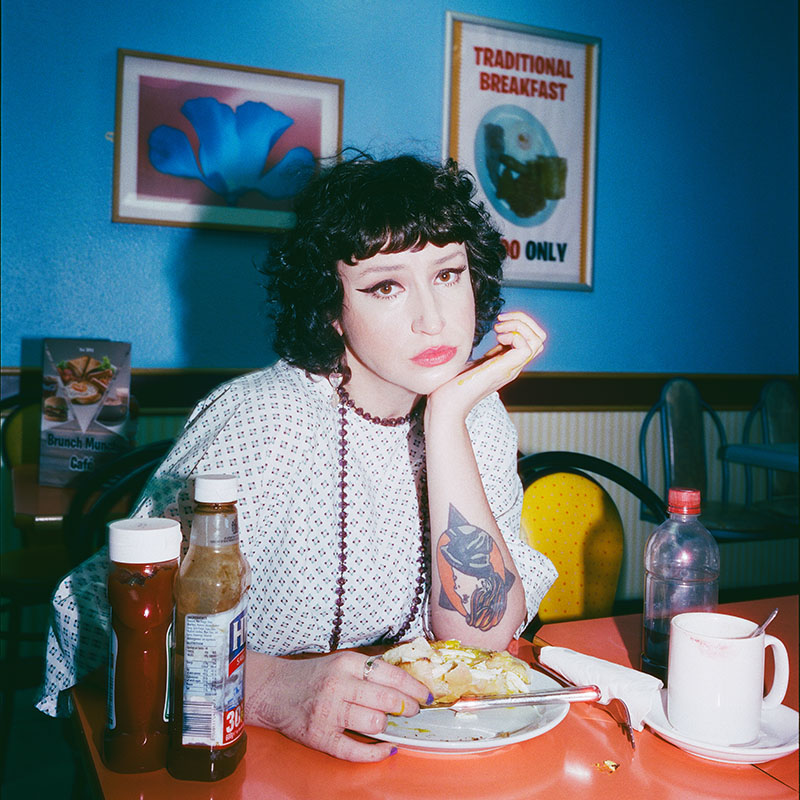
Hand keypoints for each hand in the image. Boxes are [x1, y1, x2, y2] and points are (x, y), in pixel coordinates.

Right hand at [245, 650, 430, 760]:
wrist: (274, 690)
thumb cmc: (313, 677)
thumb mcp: (341, 662)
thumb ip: (370, 669)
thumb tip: (407, 680)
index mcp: (346, 664)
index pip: (391, 675)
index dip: (414, 687)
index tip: (425, 695)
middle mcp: (338, 686)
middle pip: (387, 700)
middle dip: (407, 708)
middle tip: (413, 711)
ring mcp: (328, 713)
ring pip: (374, 723)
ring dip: (388, 726)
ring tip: (389, 723)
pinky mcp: (320, 738)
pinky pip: (355, 750)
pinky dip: (376, 753)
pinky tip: (386, 748)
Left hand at [428, 311, 545, 419]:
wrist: (447, 405)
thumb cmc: (452, 385)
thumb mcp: (472, 362)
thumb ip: (483, 353)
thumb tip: (477, 338)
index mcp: (507, 362)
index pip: (531, 339)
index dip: (518, 323)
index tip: (497, 323)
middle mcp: (513, 366)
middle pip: (539, 338)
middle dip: (523, 320)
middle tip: (499, 322)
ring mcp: (511, 369)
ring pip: (538, 341)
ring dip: (519, 326)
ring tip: (498, 329)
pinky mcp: (505, 370)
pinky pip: (527, 348)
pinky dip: (515, 336)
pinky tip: (497, 338)